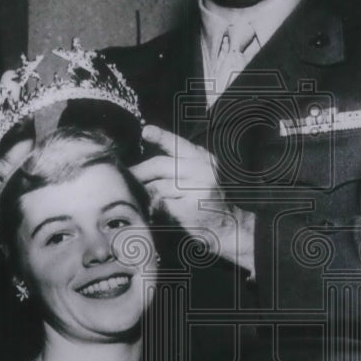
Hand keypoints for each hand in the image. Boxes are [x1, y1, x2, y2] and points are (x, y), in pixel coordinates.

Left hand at [131, 125, 254, 273]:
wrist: (232, 229)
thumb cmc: (211, 203)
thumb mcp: (202, 175)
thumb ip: (181, 165)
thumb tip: (147, 163)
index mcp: (204, 159)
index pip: (179, 144)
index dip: (161, 136)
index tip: (146, 131)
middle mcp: (202, 170)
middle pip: (159, 165)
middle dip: (139, 172)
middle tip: (127, 178)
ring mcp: (197, 189)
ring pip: (157, 186)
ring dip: (143, 192)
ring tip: (137, 197)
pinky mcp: (190, 208)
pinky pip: (161, 204)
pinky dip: (152, 208)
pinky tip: (150, 212)